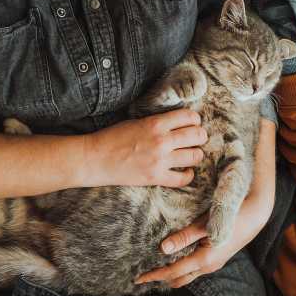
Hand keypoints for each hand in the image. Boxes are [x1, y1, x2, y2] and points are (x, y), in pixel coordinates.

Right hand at [81, 109, 207, 187]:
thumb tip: (179, 123)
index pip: (189, 117)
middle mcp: (161, 141)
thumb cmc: (113, 137)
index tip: (193, 124)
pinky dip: (189, 175)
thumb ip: (159, 122)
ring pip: (195, 156)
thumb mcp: (137, 121)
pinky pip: (183, 179)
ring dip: (196, 154)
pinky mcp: (156, 177)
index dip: (195, 120)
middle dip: (200, 136)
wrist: (95, 158)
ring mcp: (160, 161)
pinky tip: (186, 171)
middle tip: (197, 139)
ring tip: (191, 154)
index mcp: (156, 123)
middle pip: (197, 136)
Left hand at [134, 195, 270, 287]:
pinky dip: (183, 267)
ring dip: (173, 273)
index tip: (138, 278)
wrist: (256, 214)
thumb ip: (184, 237)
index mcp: (204, 259)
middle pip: (180, 279)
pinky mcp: (218, 256)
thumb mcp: (205, 225)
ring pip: (189, 274)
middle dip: (162, 279)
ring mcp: (214, 263)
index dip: (155, 276)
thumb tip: (164, 248)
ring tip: (157, 268)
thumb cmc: (231, 216)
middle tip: (145, 275)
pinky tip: (177, 258)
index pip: (173, 273)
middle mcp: (209, 265)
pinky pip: (196, 268)